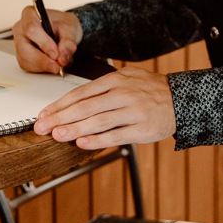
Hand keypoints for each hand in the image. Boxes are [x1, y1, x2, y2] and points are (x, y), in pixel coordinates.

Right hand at [13, 6, 82, 74]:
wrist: (63, 30)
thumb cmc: (63, 24)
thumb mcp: (70, 29)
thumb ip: (68, 43)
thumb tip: (62, 59)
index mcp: (30, 14)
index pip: (31, 29)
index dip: (44, 43)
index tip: (56, 54)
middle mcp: (20, 28)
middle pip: (24, 48)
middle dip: (42, 60)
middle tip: (57, 67)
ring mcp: (19, 43)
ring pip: (24, 60)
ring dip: (43, 66)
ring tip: (59, 64)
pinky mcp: (21, 55)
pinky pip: (27, 66)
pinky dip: (41, 69)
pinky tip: (52, 65)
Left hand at [33, 66, 175, 149]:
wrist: (181, 100)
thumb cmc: (149, 91)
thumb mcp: (126, 79)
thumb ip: (102, 89)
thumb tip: (73, 104)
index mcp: (116, 80)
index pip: (81, 93)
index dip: (60, 105)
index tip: (44, 114)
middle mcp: (123, 93)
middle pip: (85, 106)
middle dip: (60, 118)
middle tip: (42, 127)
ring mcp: (133, 111)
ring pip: (98, 121)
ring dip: (75, 129)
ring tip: (57, 136)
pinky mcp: (142, 129)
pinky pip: (116, 135)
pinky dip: (97, 140)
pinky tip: (82, 143)